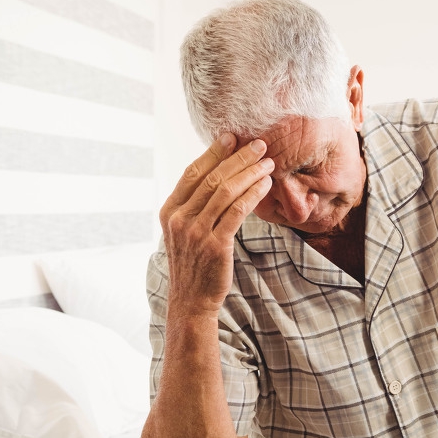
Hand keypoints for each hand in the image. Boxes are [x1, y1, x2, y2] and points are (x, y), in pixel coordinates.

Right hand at [160, 133, 272, 318]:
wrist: (191, 301)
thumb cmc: (193, 264)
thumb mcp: (184, 232)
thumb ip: (193, 206)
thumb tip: (217, 175)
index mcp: (169, 211)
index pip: (192, 172)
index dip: (213, 152)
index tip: (231, 136)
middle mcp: (180, 219)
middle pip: (212, 177)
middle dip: (238, 157)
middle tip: (259, 144)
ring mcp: (196, 232)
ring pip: (226, 191)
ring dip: (250, 173)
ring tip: (268, 163)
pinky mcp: (216, 245)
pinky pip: (238, 211)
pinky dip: (254, 193)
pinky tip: (266, 185)